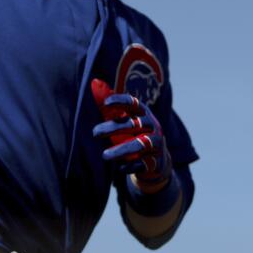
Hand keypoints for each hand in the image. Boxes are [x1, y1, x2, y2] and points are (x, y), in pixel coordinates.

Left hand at [90, 78, 171, 192]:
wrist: (157, 162)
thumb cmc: (135, 135)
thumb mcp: (125, 119)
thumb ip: (110, 106)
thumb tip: (94, 83)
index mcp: (143, 114)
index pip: (133, 103)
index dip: (120, 102)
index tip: (105, 104)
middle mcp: (152, 126)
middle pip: (133, 124)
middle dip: (113, 127)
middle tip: (94, 133)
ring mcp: (156, 144)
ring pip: (140, 145)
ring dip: (121, 150)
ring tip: (104, 155)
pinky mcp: (156, 162)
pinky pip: (143, 164)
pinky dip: (130, 166)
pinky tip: (119, 169)